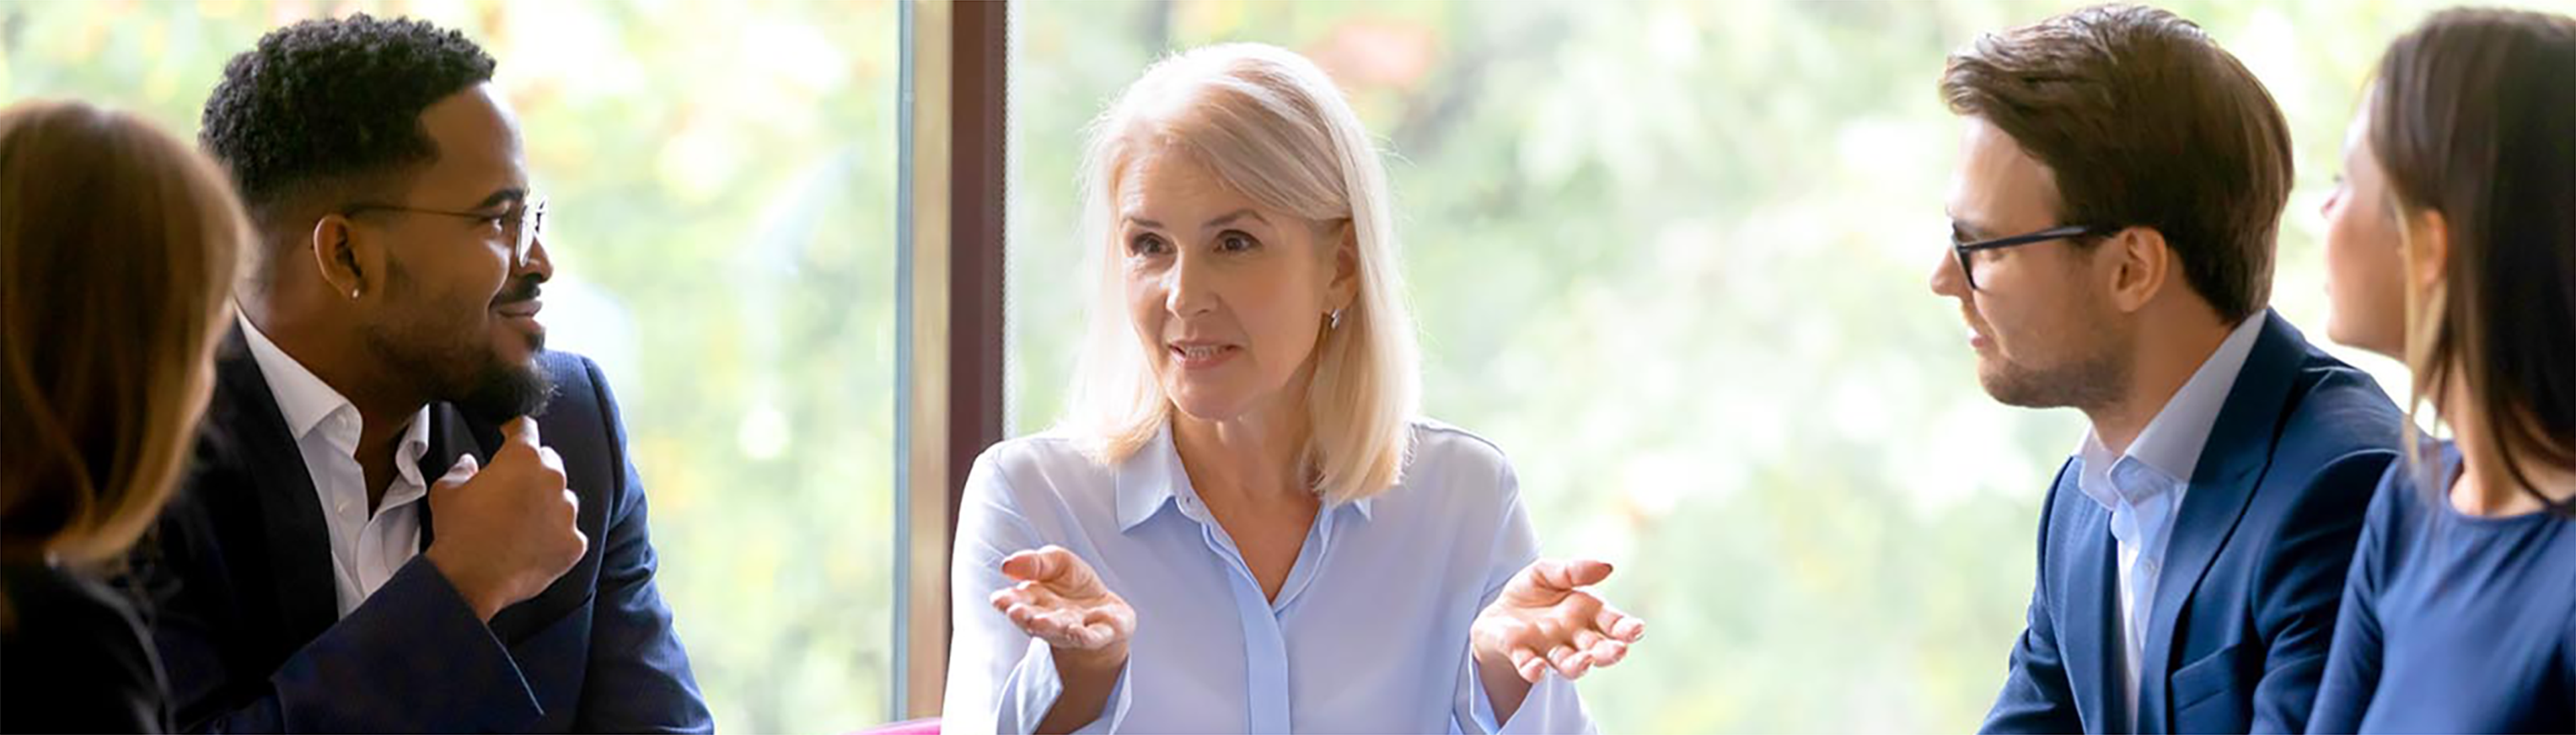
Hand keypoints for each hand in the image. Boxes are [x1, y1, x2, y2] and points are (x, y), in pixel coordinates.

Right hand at [423, 417, 585, 621]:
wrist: (470, 579)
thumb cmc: (458, 532)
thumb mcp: (446, 490)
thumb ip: (461, 469)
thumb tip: (468, 464)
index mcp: (523, 458)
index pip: (526, 430)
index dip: (516, 431)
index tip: (512, 433)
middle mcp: (553, 479)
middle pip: (549, 463)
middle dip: (532, 471)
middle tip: (511, 489)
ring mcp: (567, 512)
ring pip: (563, 499)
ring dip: (547, 505)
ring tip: (520, 524)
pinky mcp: (574, 542)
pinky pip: (569, 533)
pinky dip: (555, 538)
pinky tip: (532, 547)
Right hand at [990, 545, 1135, 671]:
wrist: (1105, 610)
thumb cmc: (1074, 585)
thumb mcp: (1057, 562)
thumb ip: (1035, 562)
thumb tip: (1007, 565)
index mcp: (1035, 600)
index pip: (1017, 601)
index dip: (1007, 601)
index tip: (999, 599)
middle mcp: (1051, 619)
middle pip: (1035, 619)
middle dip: (1025, 616)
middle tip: (1015, 612)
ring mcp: (1075, 628)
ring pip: (1061, 629)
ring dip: (1050, 627)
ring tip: (1039, 622)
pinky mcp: (1102, 633)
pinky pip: (1092, 636)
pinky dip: (1084, 636)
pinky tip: (1077, 631)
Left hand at [1472, 559, 1644, 682]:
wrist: (1498, 614)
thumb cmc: (1533, 593)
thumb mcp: (1548, 572)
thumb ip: (1574, 570)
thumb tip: (1606, 567)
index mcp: (1586, 614)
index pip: (1612, 623)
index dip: (1626, 628)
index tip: (1637, 629)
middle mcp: (1573, 637)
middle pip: (1596, 648)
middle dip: (1608, 651)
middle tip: (1619, 651)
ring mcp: (1548, 649)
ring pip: (1568, 662)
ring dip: (1578, 665)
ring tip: (1585, 662)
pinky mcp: (1521, 654)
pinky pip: (1529, 664)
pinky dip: (1534, 669)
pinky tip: (1537, 669)